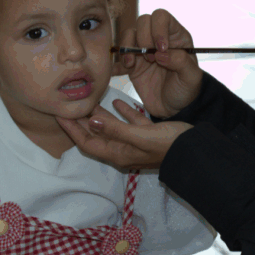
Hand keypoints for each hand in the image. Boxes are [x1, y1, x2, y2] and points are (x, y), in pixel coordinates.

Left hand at [56, 100, 192, 169]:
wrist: (195, 151)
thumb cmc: (168, 144)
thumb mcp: (140, 135)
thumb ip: (115, 128)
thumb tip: (91, 121)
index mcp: (119, 153)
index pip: (87, 141)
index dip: (72, 129)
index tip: (60, 114)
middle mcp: (124, 150)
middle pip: (97, 135)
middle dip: (83, 122)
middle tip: (70, 105)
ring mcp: (136, 143)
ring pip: (113, 128)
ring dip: (101, 116)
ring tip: (90, 101)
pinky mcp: (148, 136)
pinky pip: (131, 124)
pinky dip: (123, 113)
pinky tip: (119, 101)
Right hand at [115, 9, 202, 117]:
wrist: (173, 109)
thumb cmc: (186, 90)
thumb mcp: (191, 78)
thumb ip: (182, 62)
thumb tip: (162, 53)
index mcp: (176, 37)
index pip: (162, 17)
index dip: (158, 28)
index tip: (161, 48)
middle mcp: (158, 39)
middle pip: (143, 21)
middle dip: (143, 39)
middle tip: (150, 59)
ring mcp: (143, 50)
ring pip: (129, 34)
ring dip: (127, 47)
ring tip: (132, 64)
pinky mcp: (132, 63)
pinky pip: (119, 55)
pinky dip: (117, 61)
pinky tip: (121, 71)